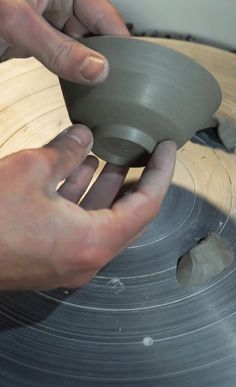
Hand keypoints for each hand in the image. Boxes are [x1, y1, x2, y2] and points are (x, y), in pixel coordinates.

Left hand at [0, 0, 128, 82]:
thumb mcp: (17, 20)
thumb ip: (58, 49)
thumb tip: (96, 69)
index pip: (105, 15)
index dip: (119, 45)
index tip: (130, 73)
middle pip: (94, 34)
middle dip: (102, 61)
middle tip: (114, 88)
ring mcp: (47, 20)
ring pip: (77, 49)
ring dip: (84, 70)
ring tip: (100, 92)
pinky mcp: (35, 38)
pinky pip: (60, 58)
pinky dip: (68, 73)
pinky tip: (78, 87)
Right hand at [0, 125, 175, 290]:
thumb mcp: (32, 170)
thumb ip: (66, 150)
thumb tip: (82, 137)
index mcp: (93, 242)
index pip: (146, 205)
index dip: (160, 173)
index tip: (167, 150)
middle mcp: (85, 258)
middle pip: (125, 213)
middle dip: (133, 177)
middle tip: (142, 150)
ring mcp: (67, 260)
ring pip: (99, 217)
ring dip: (105, 185)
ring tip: (111, 153)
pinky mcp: (48, 256)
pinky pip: (77, 223)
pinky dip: (81, 196)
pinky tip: (79, 170)